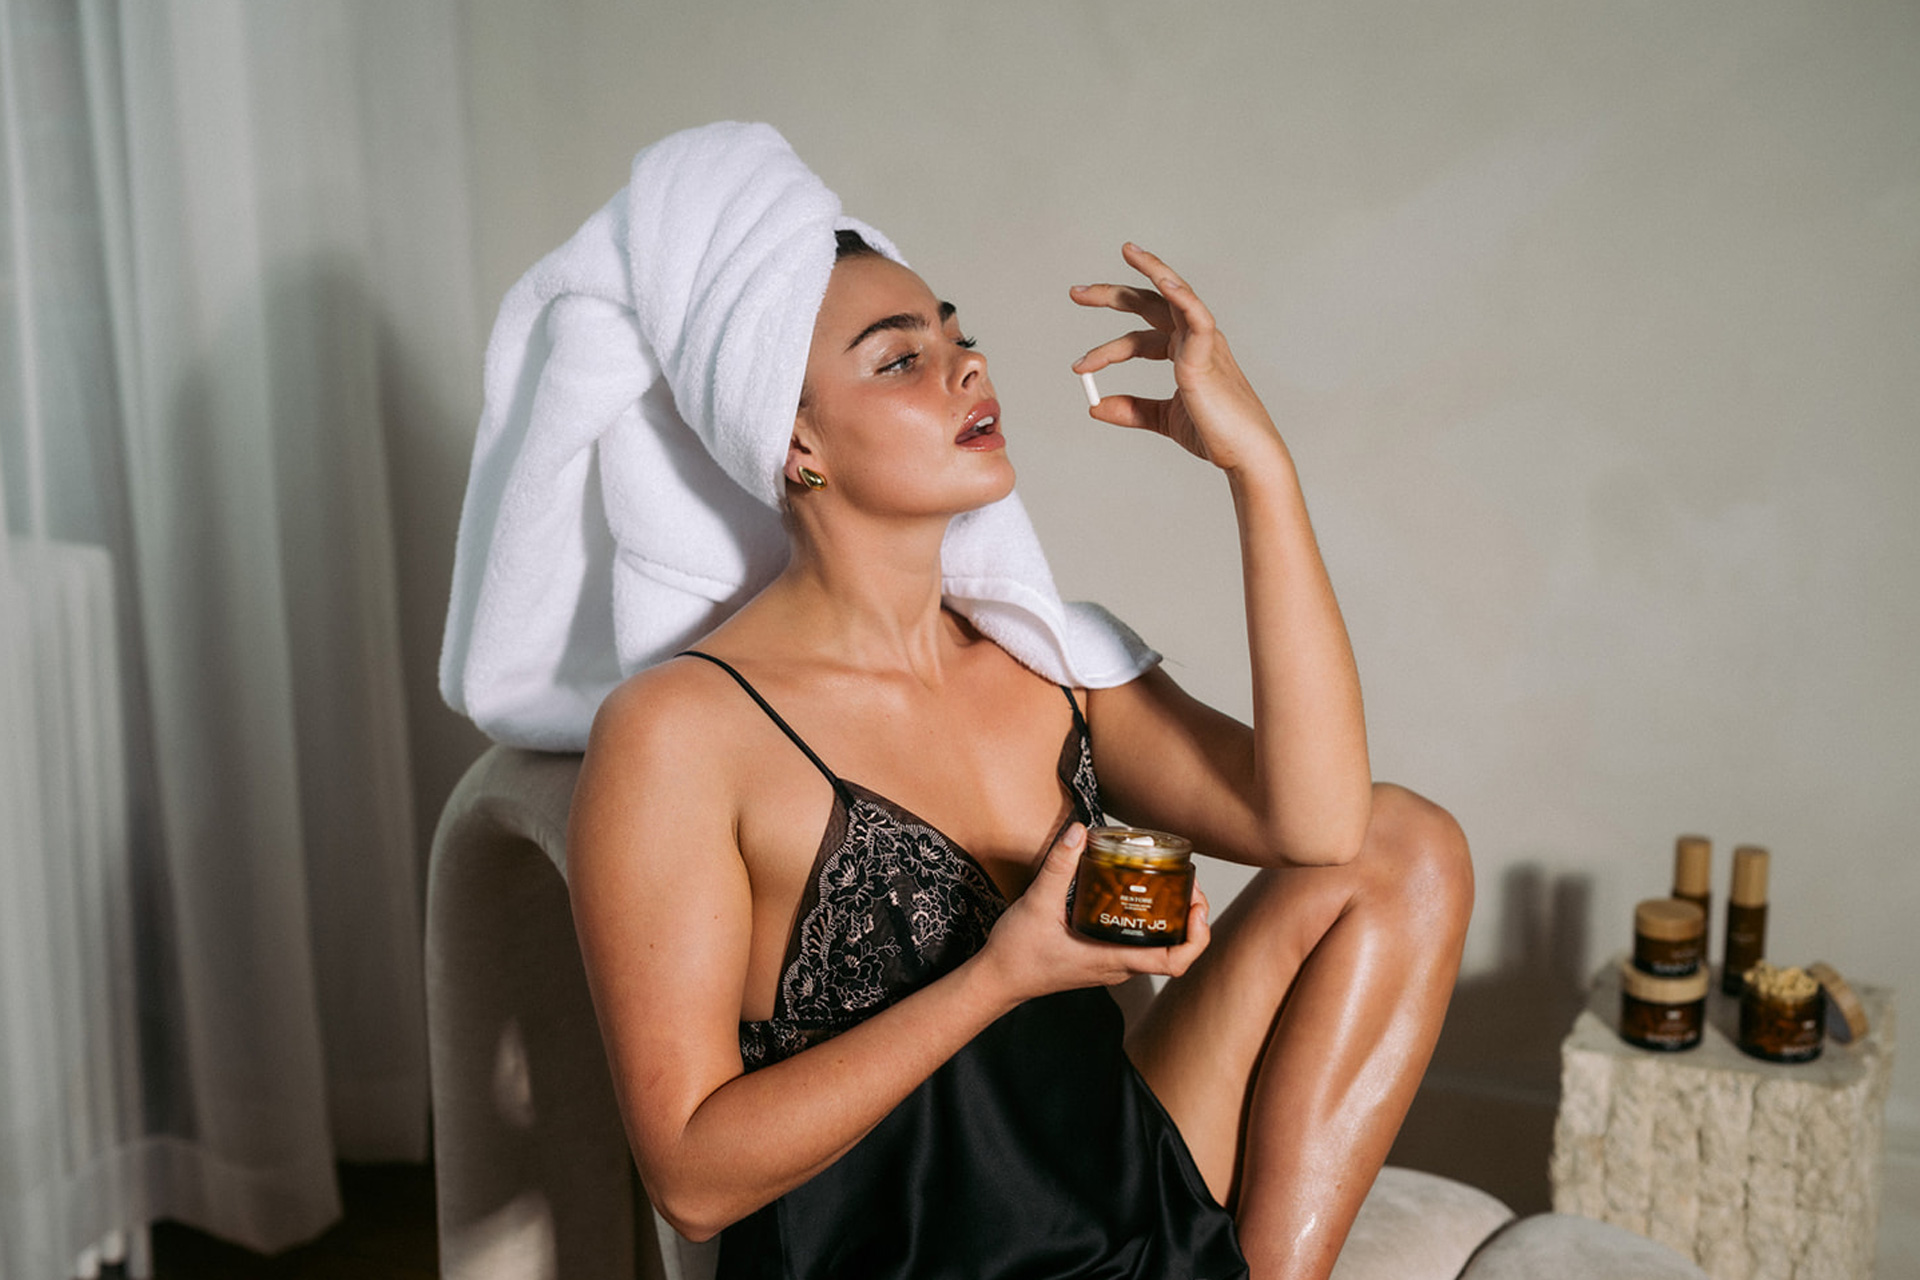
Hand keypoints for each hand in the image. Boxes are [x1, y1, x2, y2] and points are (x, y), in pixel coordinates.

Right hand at [976, 822, 1210, 1006]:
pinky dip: (1150, 926)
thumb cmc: (1016, 954)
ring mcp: (1109, 967)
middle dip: (1190, 920)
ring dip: (1172, 923)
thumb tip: (1079, 832)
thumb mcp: (1036, 903)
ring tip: (1171, 887)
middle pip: (1173, 953)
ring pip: (1157, 950)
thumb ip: (1058, 867)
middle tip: (1188, 885)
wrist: (996, 980)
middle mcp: (1117, 968)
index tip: (1196, 905)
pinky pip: (1139, 947)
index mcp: (1110, 960)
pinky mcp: (1100, 961)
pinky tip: (1138, 899)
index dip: (1196, 936)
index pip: (1173, 962)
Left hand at [1070, 243, 1282, 473]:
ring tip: (1127, 251)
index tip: (1078, 368)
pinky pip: (1197, 317)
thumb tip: (1095, 405)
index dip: (1106, 350)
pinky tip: (1163, 282)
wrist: (1243, 454)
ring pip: (1175, 295)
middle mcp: (1193, 340)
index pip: (1139, 337)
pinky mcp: (1208, 354)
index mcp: (1184, 352)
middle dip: (1112, 295)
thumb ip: (1132, 410)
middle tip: (1076, 293)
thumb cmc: (1215, 433)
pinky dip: (1182, 297)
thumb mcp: (1164, 419)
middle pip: (1149, 305)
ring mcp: (1203, 342)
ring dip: (1153, 270)